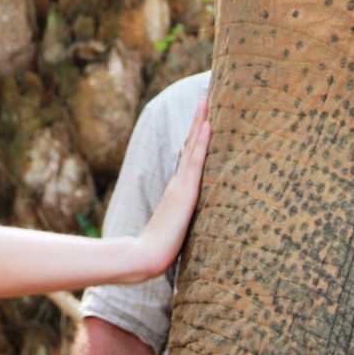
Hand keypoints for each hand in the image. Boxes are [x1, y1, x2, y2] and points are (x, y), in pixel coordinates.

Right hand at [132, 97, 209, 277]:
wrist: (146, 257)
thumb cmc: (158, 251)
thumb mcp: (173, 233)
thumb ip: (177, 226)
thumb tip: (181, 230)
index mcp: (177, 192)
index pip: (189, 160)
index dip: (195, 140)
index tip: (202, 121)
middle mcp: (178, 184)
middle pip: (189, 146)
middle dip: (197, 122)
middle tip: (203, 98)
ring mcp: (181, 186)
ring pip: (192, 148)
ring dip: (200, 124)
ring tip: (205, 102)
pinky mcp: (186, 193)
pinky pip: (196, 162)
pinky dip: (201, 142)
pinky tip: (207, 126)